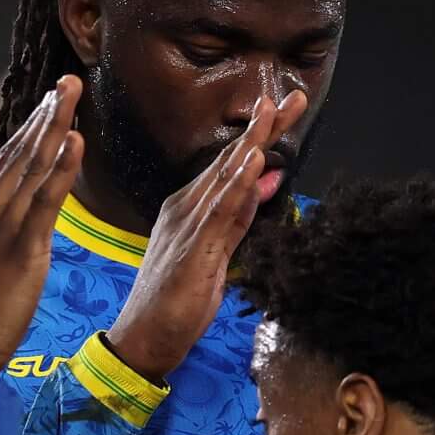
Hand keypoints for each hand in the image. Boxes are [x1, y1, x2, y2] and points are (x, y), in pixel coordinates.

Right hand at [0, 77, 83, 372]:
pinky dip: (60, 169)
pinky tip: (75, 141)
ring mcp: (2, 227)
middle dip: (45, 115)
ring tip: (73, 95)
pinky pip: (45, 201)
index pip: (5, 161)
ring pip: (32, 167)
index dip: (28, 129)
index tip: (48, 102)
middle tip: (68, 82)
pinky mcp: (22, 247)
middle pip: (19, 153)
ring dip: (55, 127)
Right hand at [106, 91, 307, 380]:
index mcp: (190, 208)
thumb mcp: (218, 254)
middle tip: (293, 96)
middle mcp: (186, 208)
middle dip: (263, 127)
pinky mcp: (192, 249)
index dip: (259, 136)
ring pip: (225, 177)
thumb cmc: (176, 301)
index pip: (231, 164)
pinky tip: (253, 160)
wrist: (142, 338)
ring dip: (252, 143)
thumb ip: (241, 217)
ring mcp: (187, 226)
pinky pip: (219, 212)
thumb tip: (269, 181)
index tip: (284, 108)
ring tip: (274, 110)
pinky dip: (237, 184)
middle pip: (231, 160)